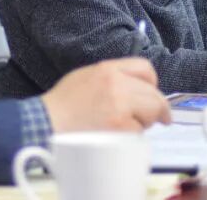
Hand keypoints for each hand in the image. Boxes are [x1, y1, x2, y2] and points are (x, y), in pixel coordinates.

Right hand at [42, 58, 170, 131]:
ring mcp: (119, 107)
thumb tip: (135, 88)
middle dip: (157, 109)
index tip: (155, 96)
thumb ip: (113, 77)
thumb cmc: (63, 103)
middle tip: (160, 119)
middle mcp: (117, 85)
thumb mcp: (86, 75)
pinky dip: (133, 136)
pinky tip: (118, 136)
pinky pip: (138, 133)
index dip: (153, 84)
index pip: (145, 69)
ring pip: (149, 115)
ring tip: (126, 127)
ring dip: (144, 123)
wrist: (46, 122)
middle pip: (154, 95)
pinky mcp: (119, 129)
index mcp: (109, 69)